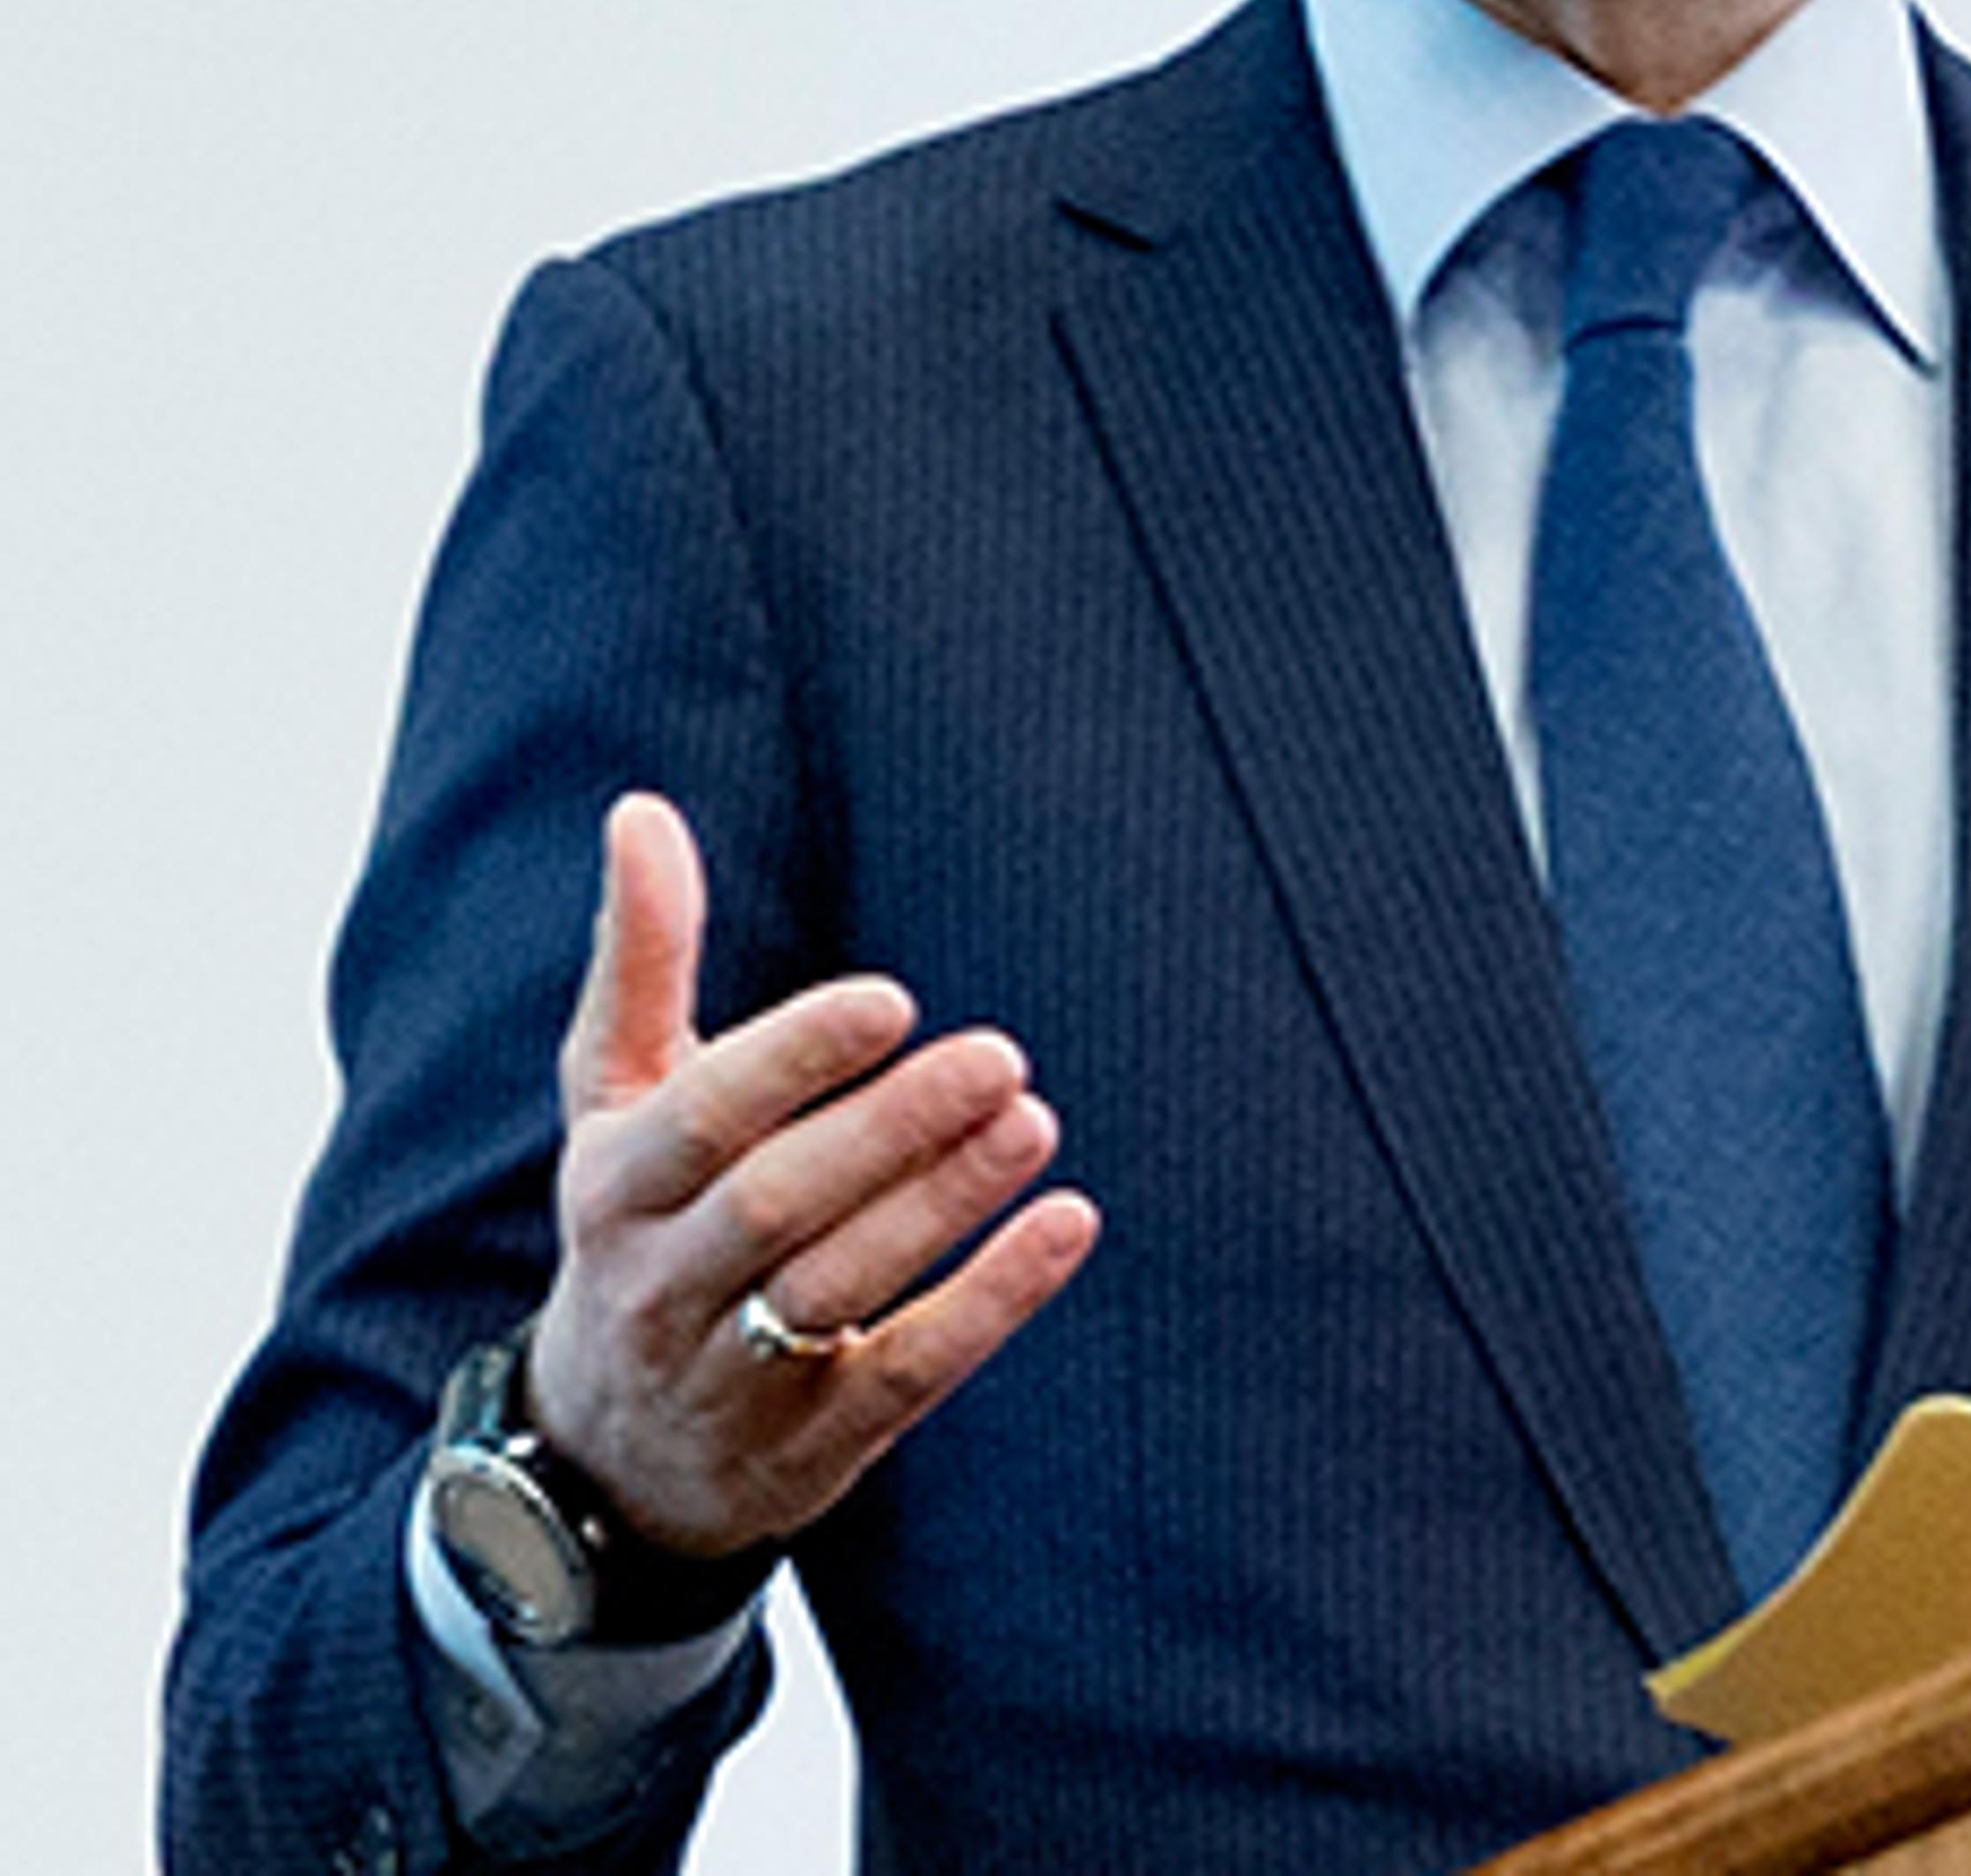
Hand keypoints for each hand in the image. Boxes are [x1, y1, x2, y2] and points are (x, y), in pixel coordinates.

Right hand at [521, 792, 1101, 1561]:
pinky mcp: (814, 1442)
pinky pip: (907, 1372)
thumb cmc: (641, 1221)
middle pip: (776, 1206)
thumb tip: (641, 807)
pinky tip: (1068, 1225)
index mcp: (615, 1187)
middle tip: (1003, 1054)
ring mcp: (733, 1375)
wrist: (606, 1458)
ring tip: (1033, 1120)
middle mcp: (660, 1286)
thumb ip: (640, 957)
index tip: (893, 998)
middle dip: (892, 1130)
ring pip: (842, 1288)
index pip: (701, 1119)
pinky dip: (992, 1302)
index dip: (794, 1059)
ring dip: (945, 1204)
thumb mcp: (616, 1098)